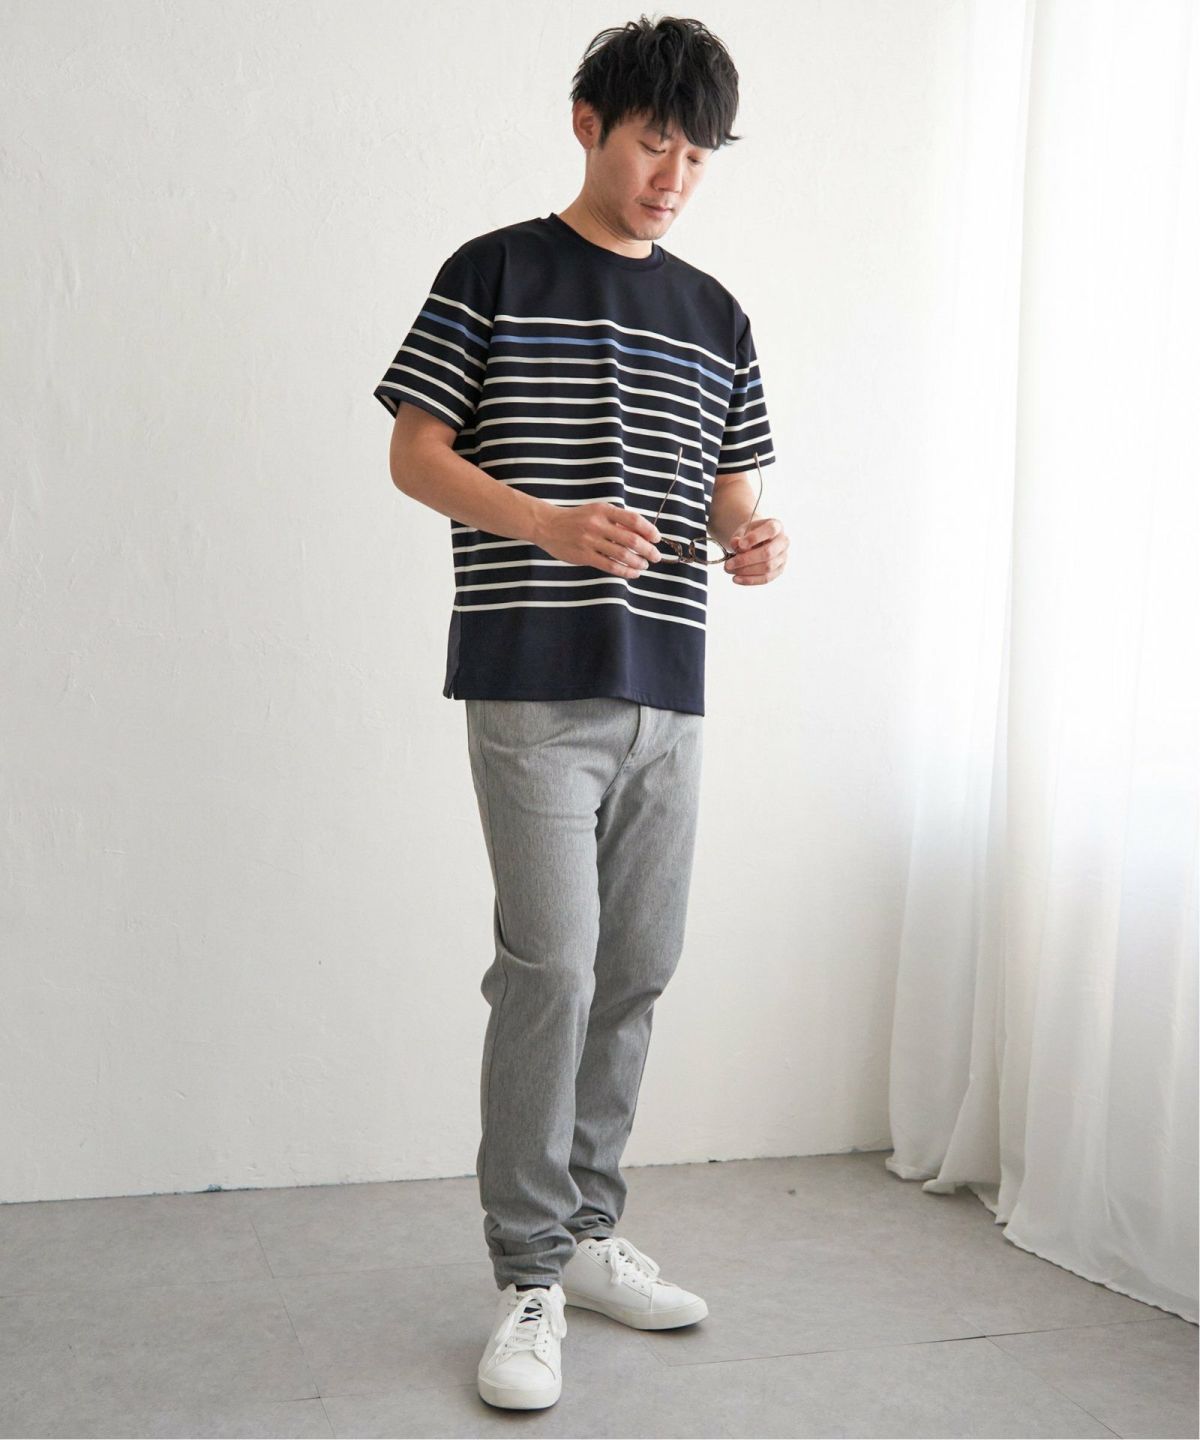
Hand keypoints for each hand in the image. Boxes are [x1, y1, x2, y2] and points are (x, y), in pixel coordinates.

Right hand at [535, 501, 661, 577]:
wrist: (548, 525)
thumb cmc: (577, 518)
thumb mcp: (597, 511)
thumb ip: (617, 520)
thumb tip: (642, 533)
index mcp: (604, 510)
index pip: (633, 519)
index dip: (649, 530)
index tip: (657, 539)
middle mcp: (598, 524)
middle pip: (631, 539)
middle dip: (648, 550)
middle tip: (656, 557)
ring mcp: (590, 541)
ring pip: (622, 555)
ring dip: (638, 562)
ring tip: (644, 566)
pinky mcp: (584, 556)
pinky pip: (610, 566)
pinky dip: (625, 571)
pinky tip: (633, 573)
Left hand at [724, 516, 787, 584]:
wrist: (756, 541)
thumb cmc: (750, 534)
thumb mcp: (742, 531)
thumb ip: (738, 537)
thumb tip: (736, 544)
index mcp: (776, 526)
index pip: (770, 530)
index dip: (755, 538)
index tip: (740, 544)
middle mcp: (783, 542)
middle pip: (768, 553)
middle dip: (746, 560)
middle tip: (728, 564)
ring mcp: (783, 557)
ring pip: (767, 568)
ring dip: (746, 571)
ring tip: (729, 570)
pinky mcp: (779, 570)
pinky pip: (766, 578)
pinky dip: (749, 580)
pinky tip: (736, 579)